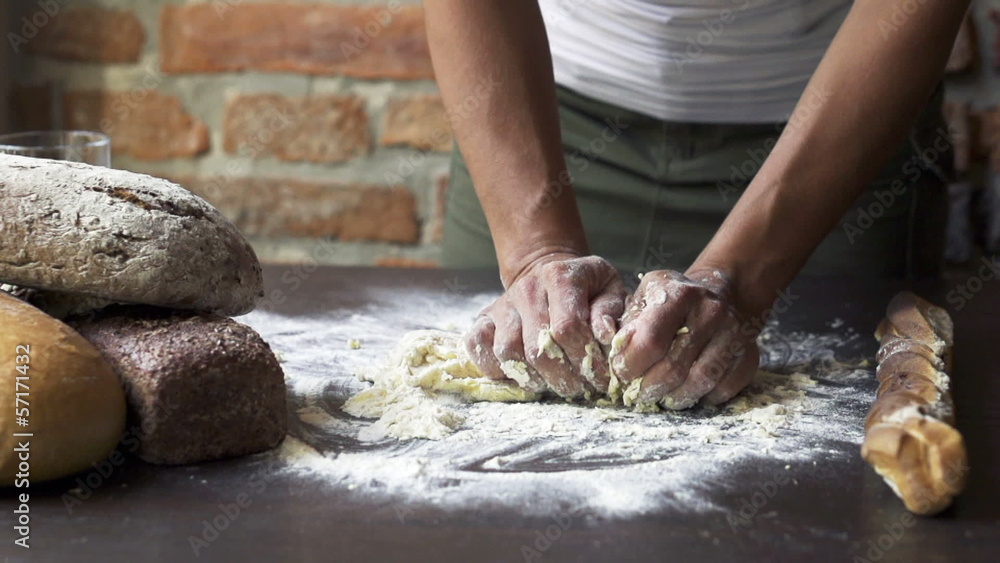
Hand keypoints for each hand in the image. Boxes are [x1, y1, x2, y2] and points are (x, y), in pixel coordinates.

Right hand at [465, 254, 628, 397]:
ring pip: (508, 353)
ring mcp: (502, 305)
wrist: (546, 268)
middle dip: (563, 377)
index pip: (567, 328)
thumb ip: (611, 311)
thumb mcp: (609, 287)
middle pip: (537, 348)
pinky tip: (522, 373)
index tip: (600, 376)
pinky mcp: (484, 318)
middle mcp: (526, 290)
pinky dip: (495, 368)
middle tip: (579, 387)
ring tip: (553, 382)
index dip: (586, 360)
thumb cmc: (585, 286)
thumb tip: (604, 335)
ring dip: (533, 377)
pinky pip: (477, 347)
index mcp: (559, 277)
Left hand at [608, 269, 758, 409]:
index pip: (650, 341)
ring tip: (661, 396)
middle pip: (673, 368)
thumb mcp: (642, 298)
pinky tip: (688, 391)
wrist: (722, 293)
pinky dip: (703, 398)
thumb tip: (608, 350)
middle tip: (636, 394)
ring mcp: (733, 333)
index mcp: (678, 293)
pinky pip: (724, 389)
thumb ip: (623, 322)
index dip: (629, 365)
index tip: (620, 373)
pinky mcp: (748, 355)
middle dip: (647, 388)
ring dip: (674, 398)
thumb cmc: (670, 302)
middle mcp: (710, 310)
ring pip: (699, 382)